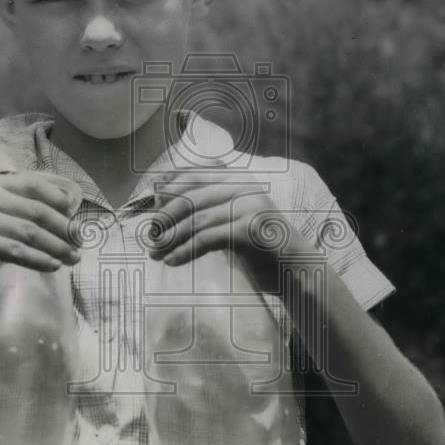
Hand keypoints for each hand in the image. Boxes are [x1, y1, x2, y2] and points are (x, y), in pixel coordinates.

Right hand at [0, 171, 81, 297]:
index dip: (60, 200)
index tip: (77, 218)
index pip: (34, 184)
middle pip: (36, 210)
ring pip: (29, 231)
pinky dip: (38, 259)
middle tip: (81, 244)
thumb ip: (25, 210)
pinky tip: (53, 266)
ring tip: (73, 258)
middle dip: (64, 229)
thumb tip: (70, 214)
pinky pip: (15, 250)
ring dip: (57, 247)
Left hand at [148, 170, 309, 292]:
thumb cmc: (258, 247)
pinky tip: (172, 261)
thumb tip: (162, 206)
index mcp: (239, 178)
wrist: (294, 269)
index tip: (151, 205)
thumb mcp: (232, 219)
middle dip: (166, 218)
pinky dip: (185, 250)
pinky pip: (207, 238)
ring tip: (155, 254)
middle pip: (192, 198)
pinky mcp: (249, 228)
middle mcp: (244, 186)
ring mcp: (249, 205)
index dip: (169, 188)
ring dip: (171, 238)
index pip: (195, 175)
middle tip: (150, 238)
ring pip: (197, 220)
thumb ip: (208, 208)